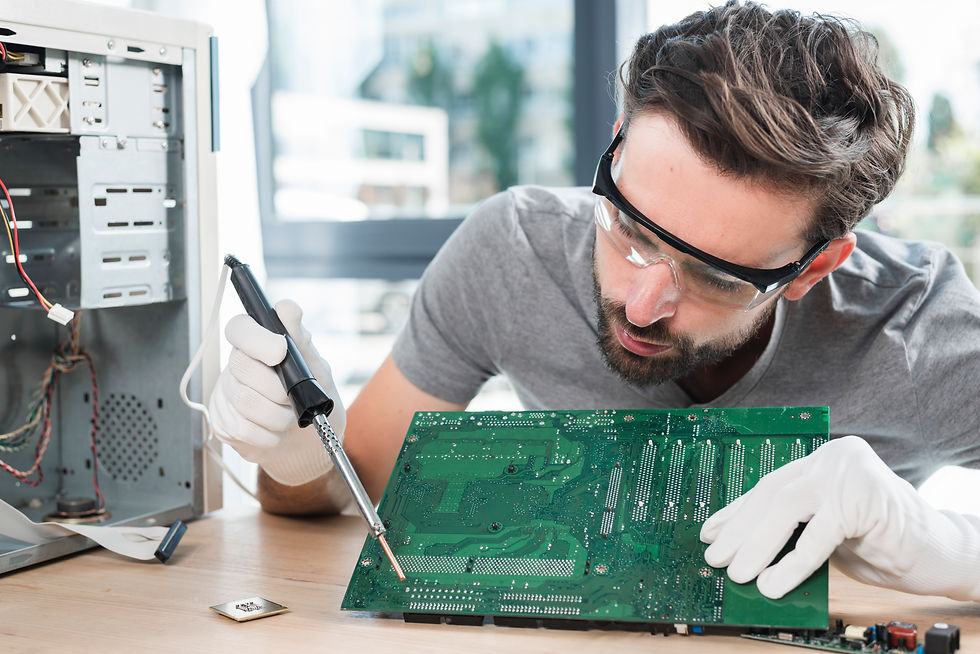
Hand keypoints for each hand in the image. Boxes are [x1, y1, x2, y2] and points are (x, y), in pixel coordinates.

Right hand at [208, 299, 346, 485]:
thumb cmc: (313, 396)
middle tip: (294, 397)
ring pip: (245, 401)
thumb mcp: (315, 367)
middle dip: (277, 387)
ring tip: (290, 416)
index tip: (280, 351)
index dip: (256, 338)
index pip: (238, 328)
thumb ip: (300, 339)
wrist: (313, 440)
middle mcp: (236, 366)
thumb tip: (288, 308)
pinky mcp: (225, 425)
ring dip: (278, 414)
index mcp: (257, 344)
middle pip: (241, 367)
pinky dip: (271, 434)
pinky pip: (244, 429)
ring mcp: (226, 395)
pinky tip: (277, 431)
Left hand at [700, 435, 979, 600]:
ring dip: (758, 545)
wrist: (940, 552)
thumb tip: (740, 548)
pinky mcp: (865, 497)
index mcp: (821, 459)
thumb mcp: (826, 529)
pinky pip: (819, 534)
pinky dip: (793, 562)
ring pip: (788, 508)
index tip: (710, 534)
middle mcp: (833, 456)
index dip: (737, 512)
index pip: (768, 485)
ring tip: (739, 574)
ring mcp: (849, 472)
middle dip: (741, 530)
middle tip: (717, 559)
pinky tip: (774, 582)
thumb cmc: (881, 542)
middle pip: (773, 494)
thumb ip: (791, 528)